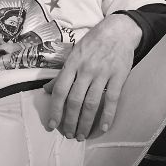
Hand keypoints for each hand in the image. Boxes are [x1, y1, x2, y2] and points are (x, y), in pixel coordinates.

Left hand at [43, 14, 141, 139]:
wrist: (119, 30)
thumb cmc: (93, 42)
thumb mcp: (74, 53)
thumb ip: (62, 73)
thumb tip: (47, 90)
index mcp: (72, 63)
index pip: (60, 90)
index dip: (55, 110)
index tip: (52, 125)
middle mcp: (86, 69)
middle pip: (75, 101)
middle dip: (70, 121)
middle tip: (68, 135)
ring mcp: (103, 73)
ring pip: (91, 103)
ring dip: (86, 123)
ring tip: (82, 135)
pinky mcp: (119, 76)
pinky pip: (112, 99)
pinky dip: (108, 115)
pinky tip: (104, 127)